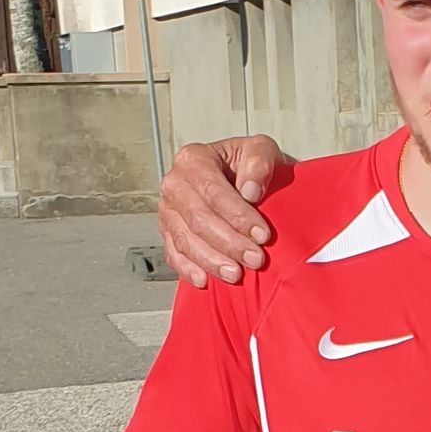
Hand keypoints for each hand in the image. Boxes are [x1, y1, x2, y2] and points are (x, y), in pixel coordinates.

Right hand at [158, 133, 286, 286]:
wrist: (241, 178)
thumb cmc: (249, 166)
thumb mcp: (262, 151)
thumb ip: (259, 162)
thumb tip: (250, 191)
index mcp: (193, 159)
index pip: (213, 192)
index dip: (238, 216)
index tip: (263, 235)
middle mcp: (174, 183)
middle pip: (198, 219)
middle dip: (229, 243)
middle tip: (255, 259)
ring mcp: (168, 210)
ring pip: (185, 240)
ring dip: (211, 261)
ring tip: (236, 274)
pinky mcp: (168, 232)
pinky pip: (173, 254)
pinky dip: (188, 270)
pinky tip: (204, 280)